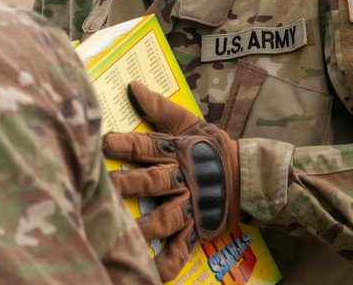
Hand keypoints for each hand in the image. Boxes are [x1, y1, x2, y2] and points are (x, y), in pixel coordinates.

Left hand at [101, 81, 240, 279]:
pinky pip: (183, 246)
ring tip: (124, 235)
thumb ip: (159, 106)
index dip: (125, 144)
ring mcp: (189, 205)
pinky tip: (156, 272)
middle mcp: (181, 178)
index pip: (146, 147)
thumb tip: (133, 86)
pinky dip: (171, 260)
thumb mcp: (188, 121)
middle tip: (104, 188)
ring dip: (145, 226)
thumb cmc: (211, 146)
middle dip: (129, 185)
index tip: (103, 143)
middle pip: (152, 182)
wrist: (249, 174)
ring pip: (165, 216)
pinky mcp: (198, 226)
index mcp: (174, 152)